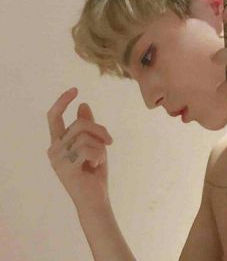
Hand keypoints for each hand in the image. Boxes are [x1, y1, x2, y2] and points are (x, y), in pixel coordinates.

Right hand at [46, 88, 113, 210]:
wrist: (96, 199)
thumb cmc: (94, 172)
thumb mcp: (94, 144)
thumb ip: (88, 127)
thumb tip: (83, 104)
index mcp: (58, 142)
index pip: (54, 116)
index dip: (62, 101)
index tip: (75, 89)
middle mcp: (53, 149)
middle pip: (79, 123)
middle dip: (100, 129)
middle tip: (109, 141)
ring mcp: (57, 158)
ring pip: (86, 135)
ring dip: (101, 146)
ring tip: (98, 160)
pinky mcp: (64, 167)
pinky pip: (88, 149)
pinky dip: (99, 155)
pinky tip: (95, 166)